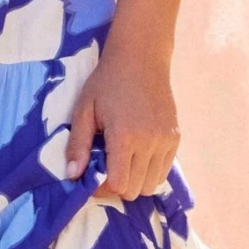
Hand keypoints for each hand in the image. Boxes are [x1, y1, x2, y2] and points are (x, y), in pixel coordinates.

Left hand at [64, 41, 179, 198]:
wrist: (140, 58)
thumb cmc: (106, 82)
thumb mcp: (84, 110)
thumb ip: (78, 145)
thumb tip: (72, 176)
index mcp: (124, 137)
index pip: (118, 185)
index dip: (103, 188)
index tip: (93, 178)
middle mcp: (149, 143)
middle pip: (136, 190)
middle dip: (118, 186)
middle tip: (106, 169)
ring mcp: (166, 141)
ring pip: (152, 184)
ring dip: (135, 181)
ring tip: (122, 162)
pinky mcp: (175, 138)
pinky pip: (164, 170)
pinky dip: (149, 171)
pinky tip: (136, 155)